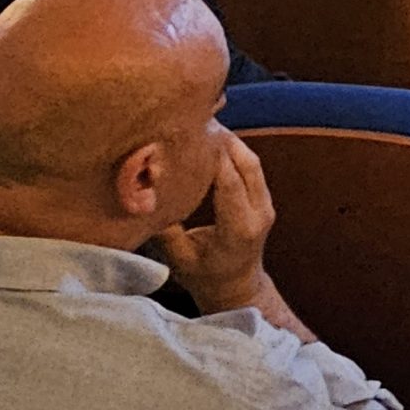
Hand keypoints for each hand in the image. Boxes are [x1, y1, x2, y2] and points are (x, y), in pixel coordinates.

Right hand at [155, 131, 277, 314]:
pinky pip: (252, 168)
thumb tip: (142, 199)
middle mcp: (260, 212)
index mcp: (240, 228)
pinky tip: (213, 140)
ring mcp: (267, 204)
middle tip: (195, 120)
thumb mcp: (179, 259)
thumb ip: (165, 229)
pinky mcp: (265, 199)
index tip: (189, 134)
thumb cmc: (205, 277)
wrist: (238, 289)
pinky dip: (234, 152)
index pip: (228, 181)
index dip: (211, 155)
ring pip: (252, 161)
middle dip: (223, 139)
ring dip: (230, 141)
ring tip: (203, 124)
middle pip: (247, 163)